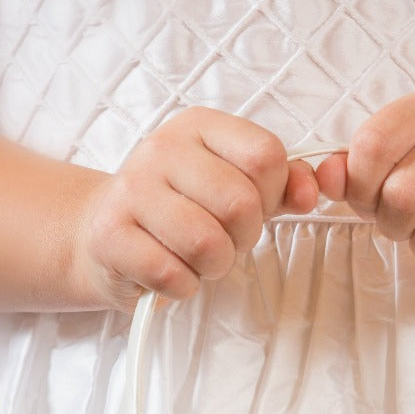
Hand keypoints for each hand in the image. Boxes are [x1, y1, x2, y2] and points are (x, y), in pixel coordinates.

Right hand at [74, 109, 318, 309]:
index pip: (266, 156)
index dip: (272, 195)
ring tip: (197, 258)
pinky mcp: (109, 235)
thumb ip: (283, 185)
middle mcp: (161, 148)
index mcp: (199, 126)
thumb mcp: (235, 187)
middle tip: (222, 241)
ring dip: (213, 266)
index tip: (251, 208)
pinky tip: (169, 273)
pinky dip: (182, 286)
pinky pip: (172, 275)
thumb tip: (311, 192)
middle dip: (243, 238)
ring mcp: (131, 190)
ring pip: (207, 243)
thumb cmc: (182, 210)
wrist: (103, 232)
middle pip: (241, 204)